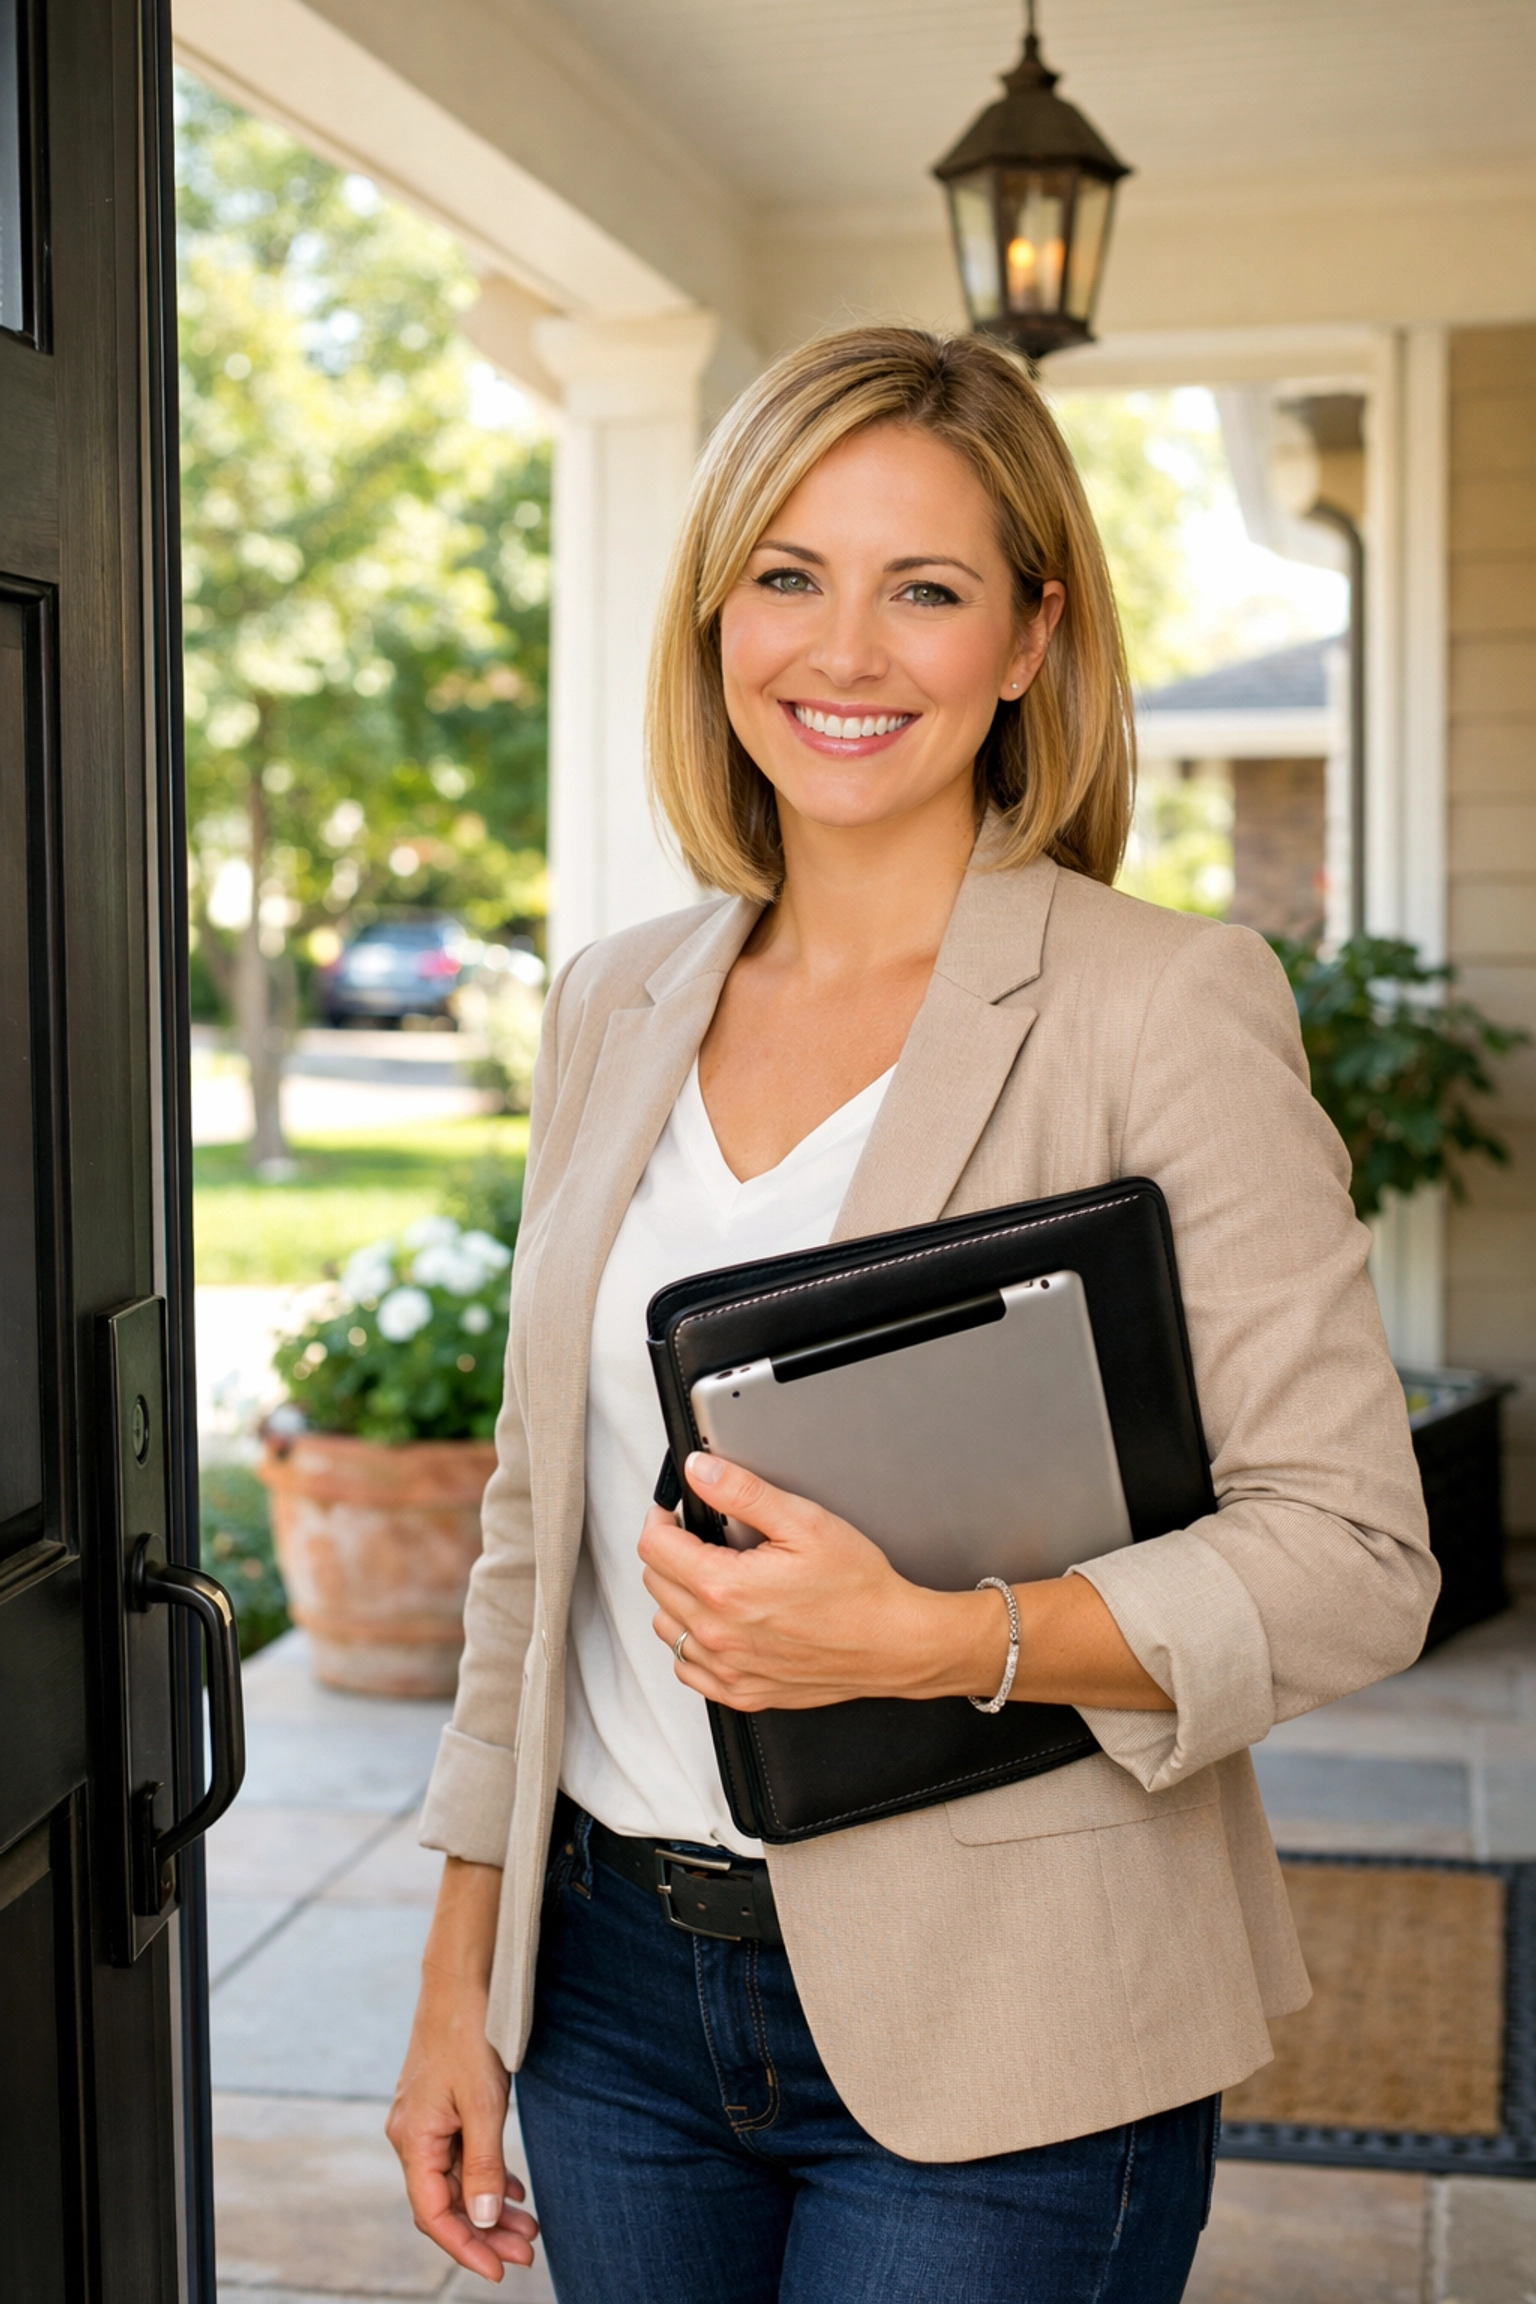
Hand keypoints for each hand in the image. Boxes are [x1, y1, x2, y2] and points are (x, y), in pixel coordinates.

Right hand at [387, 1861, 539, 2282]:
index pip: (434, 2215)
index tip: (501, 2270)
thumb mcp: (482, 2103)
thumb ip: (483, 2164)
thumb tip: (483, 2220)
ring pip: (456, 2180)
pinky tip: (513, 2191)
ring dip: (490, 2206)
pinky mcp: (440, 2105)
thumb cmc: (468, 2034)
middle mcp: (412, 2135)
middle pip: (446, 2202)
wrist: (461, 1978)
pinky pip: (459, 2155)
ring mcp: (425, 2120)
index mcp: (414, 2140)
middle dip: (485, 2233)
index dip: (467, 2248)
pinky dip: (486, 2176)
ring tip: (529, 2227)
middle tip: (527, 2251)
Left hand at [639, 1450, 976, 1708]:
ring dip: (676, 1598)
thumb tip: (700, 1470)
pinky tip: (718, 1624)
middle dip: (670, 1552)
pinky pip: (688, 1669)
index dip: (660, 1519)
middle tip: (700, 1538)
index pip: (654, 1547)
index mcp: (725, 1588)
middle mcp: (718, 1634)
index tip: (674, 1512)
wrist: (893, 1643)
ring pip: (666, 1627)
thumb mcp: (804, 1522)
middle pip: (656, 1584)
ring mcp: (728, 1669)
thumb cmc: (858, 1588)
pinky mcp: (742, 1692)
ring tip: (710, 1579)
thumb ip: (742, 1492)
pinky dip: (691, 1644)